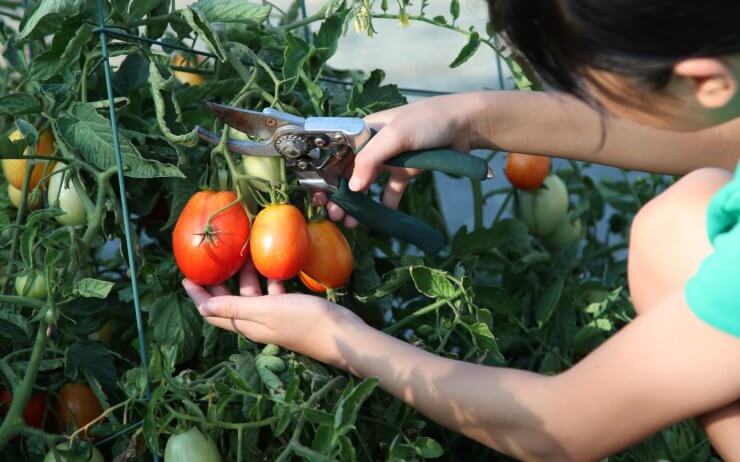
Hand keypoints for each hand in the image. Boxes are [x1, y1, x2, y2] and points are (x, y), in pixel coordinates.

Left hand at [182, 262, 365, 366]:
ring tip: (242, 250)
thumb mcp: (267, 310)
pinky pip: (273, 291)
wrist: (343, 334)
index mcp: (247, 325)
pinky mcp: (291, 309)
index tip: (186, 275)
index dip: (199, 295)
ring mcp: (275, 316)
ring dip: (245, 275)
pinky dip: (269, 277)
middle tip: (212, 258)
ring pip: (252, 294)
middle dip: (220, 282)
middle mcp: (257, 322)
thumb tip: (202, 306)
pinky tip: (272, 261)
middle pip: (230, 302)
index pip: (213, 312)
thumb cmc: (304, 320)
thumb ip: (235, 308)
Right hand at [313, 93, 480, 226]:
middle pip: (349, 172)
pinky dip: (384, 204)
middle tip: (334, 215)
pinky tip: (379, 218)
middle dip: (339, 194)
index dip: (326, 175)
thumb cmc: (429, 121)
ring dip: (358, 203)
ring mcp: (391, 159)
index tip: (320, 196)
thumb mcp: (396, 135)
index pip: (337, 155)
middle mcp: (374, 145)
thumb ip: (372, 159)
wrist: (466, 123)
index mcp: (364, 131)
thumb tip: (354, 188)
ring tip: (350, 222)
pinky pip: (391, 190)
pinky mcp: (407, 171)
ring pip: (367, 184)